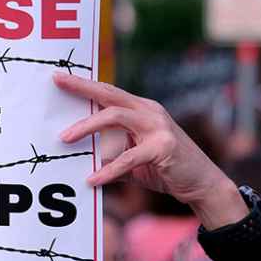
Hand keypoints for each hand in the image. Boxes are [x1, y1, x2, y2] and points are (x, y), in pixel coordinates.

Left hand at [54, 73, 247, 229]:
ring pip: (115, 117)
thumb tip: (81, 159)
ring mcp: (158, 127)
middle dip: (82, 87)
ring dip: (87, 127)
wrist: (203, 183)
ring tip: (65, 139)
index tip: (60, 76)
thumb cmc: (165, 169)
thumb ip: (110, 153)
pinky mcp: (163, 147)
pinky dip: (108, 169)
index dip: (85, 84)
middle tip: (58, 83)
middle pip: (110, 95)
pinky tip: (92, 179)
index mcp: (141, 110)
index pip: (109, 92)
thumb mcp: (133, 158)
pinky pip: (128, 157)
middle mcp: (150, 111)